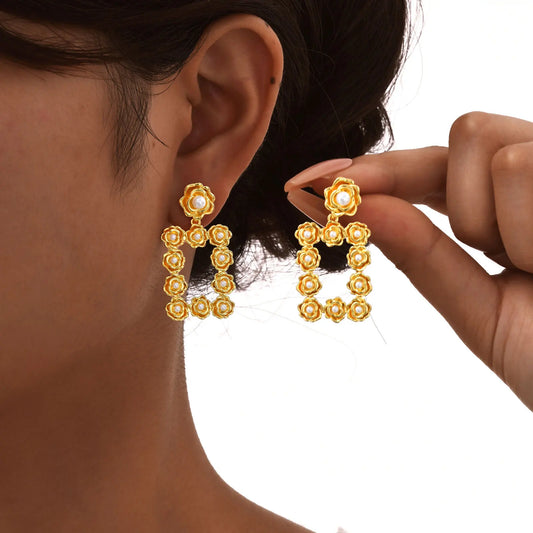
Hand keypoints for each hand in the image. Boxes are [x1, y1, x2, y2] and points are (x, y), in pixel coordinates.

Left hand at [285, 112, 532, 411]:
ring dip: (505, 220)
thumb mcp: (482, 313)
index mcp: (510, 210)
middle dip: (465, 204)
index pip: (430, 170)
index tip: (305, 183)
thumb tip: (353, 207)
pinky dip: (528, 221)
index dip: (371, 172)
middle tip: (521, 260)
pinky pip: (524, 164)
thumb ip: (422, 256)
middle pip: (467, 136)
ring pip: (496, 148)